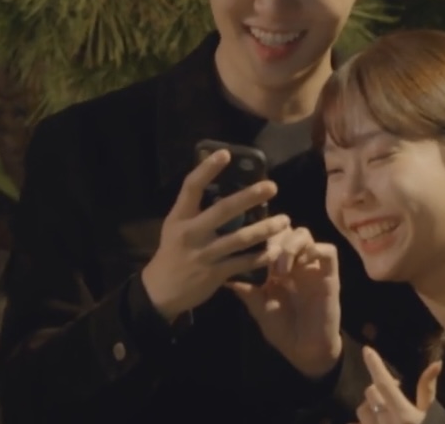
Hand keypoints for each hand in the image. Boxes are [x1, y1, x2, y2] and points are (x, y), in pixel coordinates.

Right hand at [141, 149, 289, 321]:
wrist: (160, 291)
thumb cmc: (172, 252)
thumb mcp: (175, 226)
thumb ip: (195, 209)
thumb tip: (221, 185)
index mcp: (180, 217)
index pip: (191, 187)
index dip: (207, 169)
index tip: (226, 153)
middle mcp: (191, 233)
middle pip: (223, 210)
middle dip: (249, 197)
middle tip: (271, 186)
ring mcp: (203, 254)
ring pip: (239, 239)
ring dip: (264, 228)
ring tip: (284, 220)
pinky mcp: (214, 274)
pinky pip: (242, 263)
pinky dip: (260, 257)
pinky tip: (275, 250)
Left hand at [228, 227, 341, 378]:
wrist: (305, 350)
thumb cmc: (283, 330)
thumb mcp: (260, 310)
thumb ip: (247, 293)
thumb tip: (226, 279)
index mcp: (277, 267)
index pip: (271, 237)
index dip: (262, 234)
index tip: (250, 243)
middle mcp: (295, 262)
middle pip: (288, 229)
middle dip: (276, 236)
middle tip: (267, 257)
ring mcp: (312, 267)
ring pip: (305, 234)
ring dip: (291, 245)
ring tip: (282, 268)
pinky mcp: (330, 275)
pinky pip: (328, 251)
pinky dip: (314, 251)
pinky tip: (301, 266)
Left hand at [353, 346, 441, 423]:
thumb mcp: (430, 412)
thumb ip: (428, 388)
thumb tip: (436, 363)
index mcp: (404, 414)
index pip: (385, 384)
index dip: (375, 365)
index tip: (367, 349)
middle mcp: (387, 422)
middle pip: (371, 393)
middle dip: (378, 388)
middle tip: (391, 394)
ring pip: (361, 409)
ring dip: (370, 405)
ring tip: (382, 410)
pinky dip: (362, 422)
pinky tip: (374, 421)